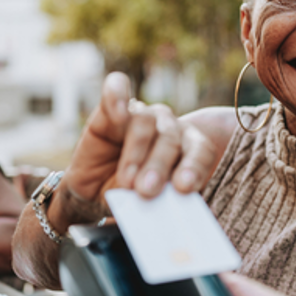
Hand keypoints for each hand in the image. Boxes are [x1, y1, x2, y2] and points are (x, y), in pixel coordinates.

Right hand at [62, 72, 216, 203]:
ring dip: (136, 154)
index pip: (201, 150)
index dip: (195, 167)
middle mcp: (168, 128)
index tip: (184, 187)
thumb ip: (159, 201)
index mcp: (187, 149)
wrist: (95, 192)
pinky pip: (117, 89)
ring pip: (145, 123)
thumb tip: (164, 204)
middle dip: (159, 167)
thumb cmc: (129, 197)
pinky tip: (118, 113)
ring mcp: (140, 115)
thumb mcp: (146, 205)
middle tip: (147, 192)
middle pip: (171, 139)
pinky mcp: (110, 109)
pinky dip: (116, 97)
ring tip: (126, 182)